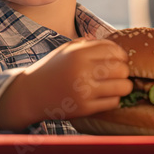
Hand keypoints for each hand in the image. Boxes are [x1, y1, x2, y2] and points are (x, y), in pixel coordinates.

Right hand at [0, 39, 131, 130]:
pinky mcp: (84, 108)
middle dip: (123, 71)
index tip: (119, 60)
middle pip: (121, 69)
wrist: (29, 94)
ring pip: (122, 87)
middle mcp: (82, 70)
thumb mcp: (66, 50)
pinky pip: (113, 102)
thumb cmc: (51, 69)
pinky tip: (104, 96)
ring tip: (115, 85)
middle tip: (117, 74)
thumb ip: (89, 45)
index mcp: (78, 53)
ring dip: (122, 86)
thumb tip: (114, 46)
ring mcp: (84, 91)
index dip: (121, 55)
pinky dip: (113, 99)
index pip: (114, 50)